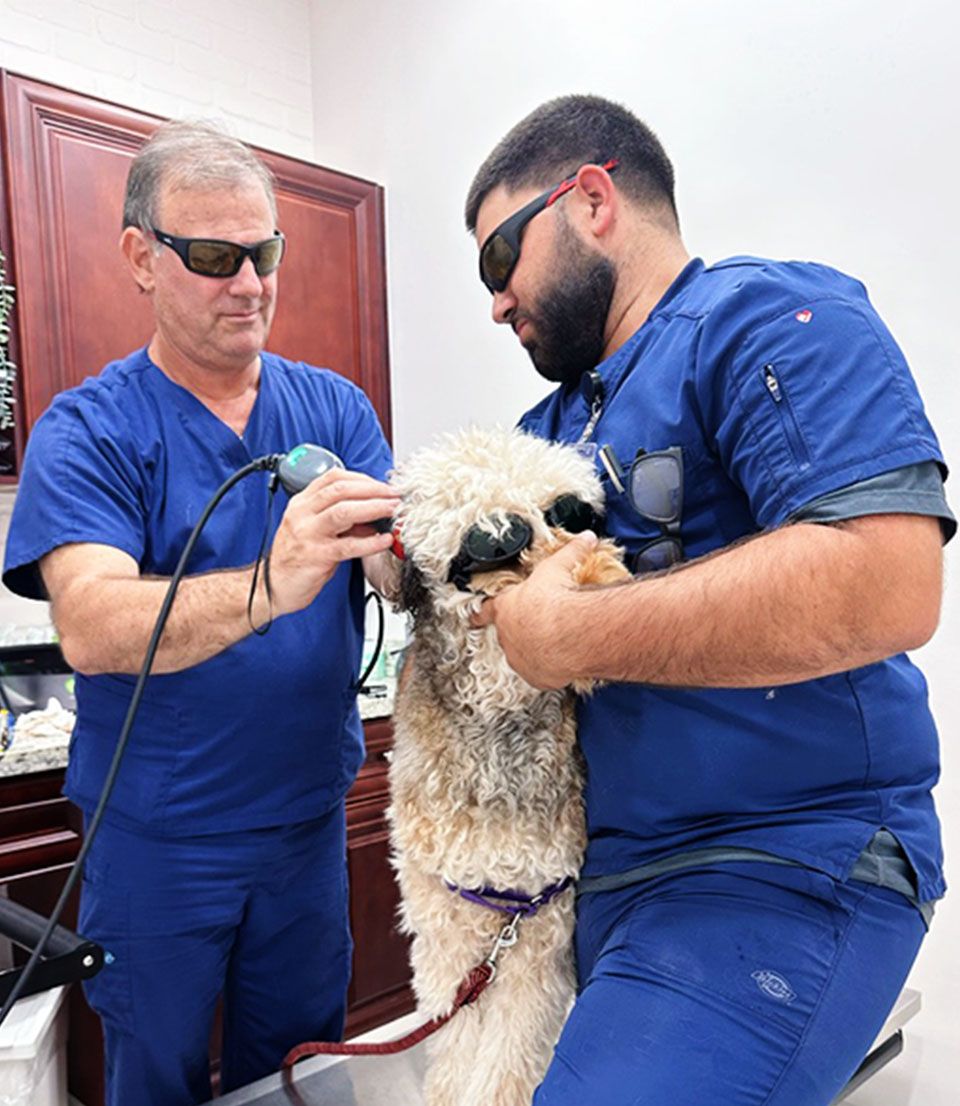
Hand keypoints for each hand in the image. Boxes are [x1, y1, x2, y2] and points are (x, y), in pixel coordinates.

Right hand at [268, 469, 399, 614]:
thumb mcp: (316, 531)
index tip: (383, 484)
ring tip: (393, 510)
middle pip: (341, 489)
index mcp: (302, 503)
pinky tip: (384, 541)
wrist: (272, 587)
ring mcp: (307, 534)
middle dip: (373, 490)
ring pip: (344, 511)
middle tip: (394, 495)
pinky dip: (370, 542)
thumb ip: (342, 520)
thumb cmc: (296, 559)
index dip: (362, 478)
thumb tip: (374, 514)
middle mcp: (302, 514)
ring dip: (373, 508)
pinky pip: (348, 545)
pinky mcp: (315, 556)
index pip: (333, 478)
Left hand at [472, 531, 598, 688]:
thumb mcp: (558, 567)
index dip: (480, 613)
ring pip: (522, 655)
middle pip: (507, 634)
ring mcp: (520, 658)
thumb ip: (571, 552)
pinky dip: (549, 668)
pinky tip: (561, 661)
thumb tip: (586, 538)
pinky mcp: (536, 676)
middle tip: (539, 626)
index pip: (484, 610)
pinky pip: (540, 673)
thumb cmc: (555, 600)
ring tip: (552, 644)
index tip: (475, 617)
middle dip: (521, 630)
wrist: (568, 632)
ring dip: (535, 650)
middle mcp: (507, 635)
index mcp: (505, 608)